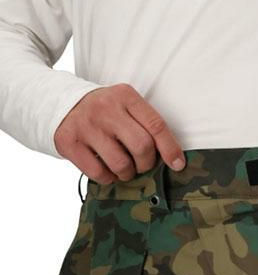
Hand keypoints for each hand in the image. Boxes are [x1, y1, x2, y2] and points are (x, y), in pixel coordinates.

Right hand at [54, 83, 185, 183]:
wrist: (62, 104)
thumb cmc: (105, 111)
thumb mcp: (125, 105)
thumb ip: (145, 124)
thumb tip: (171, 158)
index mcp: (125, 96)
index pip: (156, 125)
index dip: (170, 149)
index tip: (177, 165)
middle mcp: (105, 109)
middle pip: (141, 146)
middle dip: (146, 163)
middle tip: (142, 165)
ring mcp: (86, 125)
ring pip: (120, 163)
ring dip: (127, 173)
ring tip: (125, 169)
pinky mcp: (69, 142)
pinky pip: (98, 173)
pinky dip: (108, 178)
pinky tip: (107, 171)